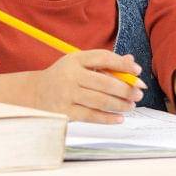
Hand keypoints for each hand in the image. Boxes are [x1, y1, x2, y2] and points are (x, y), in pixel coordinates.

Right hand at [31, 50, 145, 123]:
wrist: (35, 93)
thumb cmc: (64, 77)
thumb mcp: (79, 64)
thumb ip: (105, 63)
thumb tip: (131, 62)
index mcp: (75, 59)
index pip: (103, 58)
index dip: (123, 64)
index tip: (137, 71)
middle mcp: (70, 75)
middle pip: (105, 82)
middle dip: (126, 89)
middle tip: (139, 94)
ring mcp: (67, 94)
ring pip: (100, 101)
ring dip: (120, 105)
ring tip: (130, 106)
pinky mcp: (65, 111)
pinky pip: (91, 116)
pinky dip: (108, 118)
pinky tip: (119, 118)